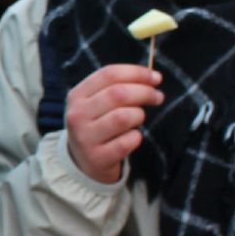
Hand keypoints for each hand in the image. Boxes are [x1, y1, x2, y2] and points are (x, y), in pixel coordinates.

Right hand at [63, 64, 162, 183]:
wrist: (82, 162)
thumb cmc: (97, 125)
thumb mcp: (96, 103)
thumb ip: (118, 87)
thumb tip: (153, 77)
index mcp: (77, 95)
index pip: (109, 74)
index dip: (137, 73)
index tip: (155, 78)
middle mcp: (77, 115)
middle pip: (118, 93)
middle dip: (145, 92)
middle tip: (157, 97)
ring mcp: (85, 138)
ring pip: (123, 117)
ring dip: (139, 115)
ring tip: (139, 119)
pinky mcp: (97, 158)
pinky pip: (127, 142)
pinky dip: (136, 137)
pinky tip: (132, 137)